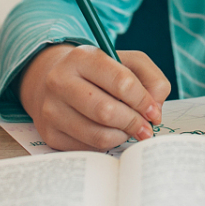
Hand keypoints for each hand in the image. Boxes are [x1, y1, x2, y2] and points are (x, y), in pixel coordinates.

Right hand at [21, 44, 170, 151]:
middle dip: (134, 123)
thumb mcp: (128, 62)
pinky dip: (106, 144)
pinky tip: (108, 132)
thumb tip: (155, 112)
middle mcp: (60, 81)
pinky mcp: (49, 134)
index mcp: (81, 57)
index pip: (121, 82)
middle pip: (107, 112)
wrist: (54, 82)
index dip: (144, 101)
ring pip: (98, 135)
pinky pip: (88, 148)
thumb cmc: (100, 73)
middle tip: (145, 127)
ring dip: (122, 136)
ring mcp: (51, 109)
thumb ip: (152, 80)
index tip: (153, 111)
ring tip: (127, 129)